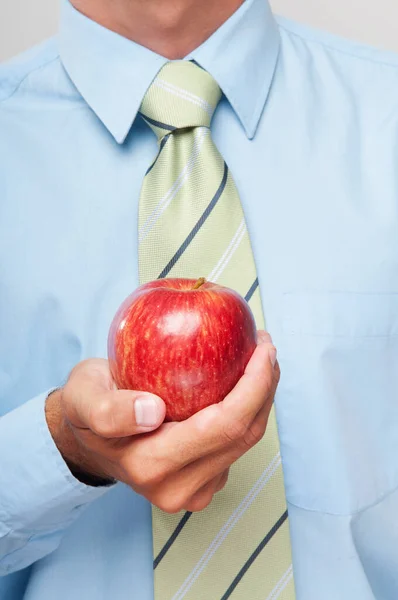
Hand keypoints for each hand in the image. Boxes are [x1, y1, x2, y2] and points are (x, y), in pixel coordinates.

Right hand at [46, 331, 278, 511]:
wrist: (87, 439)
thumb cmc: (87, 409)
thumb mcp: (83, 398)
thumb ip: (108, 410)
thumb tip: (152, 412)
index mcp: (152, 466)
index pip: (225, 426)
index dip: (255, 386)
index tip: (263, 348)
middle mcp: (180, 488)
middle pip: (245, 435)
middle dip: (266, 386)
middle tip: (265, 345)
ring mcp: (195, 490)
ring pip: (246, 441)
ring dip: (261, 397)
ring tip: (260, 358)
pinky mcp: (204, 481)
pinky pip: (237, 442)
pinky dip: (248, 408)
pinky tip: (244, 379)